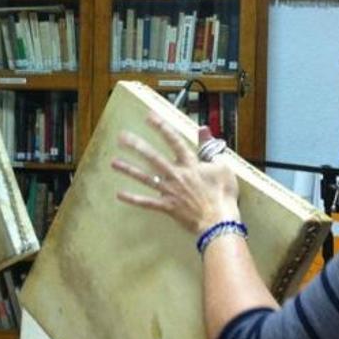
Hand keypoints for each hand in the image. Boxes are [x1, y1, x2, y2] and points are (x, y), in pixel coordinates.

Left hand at [112, 112, 239, 234]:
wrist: (220, 221)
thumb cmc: (223, 195)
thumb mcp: (222, 166)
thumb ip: (209, 147)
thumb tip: (203, 129)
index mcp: (190, 164)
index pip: (173, 141)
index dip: (161, 128)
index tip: (149, 117)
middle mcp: (176, 175)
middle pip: (152, 157)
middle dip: (136, 146)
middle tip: (121, 137)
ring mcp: (170, 191)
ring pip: (145, 178)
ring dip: (129, 169)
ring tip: (114, 162)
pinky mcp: (167, 207)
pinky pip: (147, 202)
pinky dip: (133, 199)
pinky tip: (120, 194)